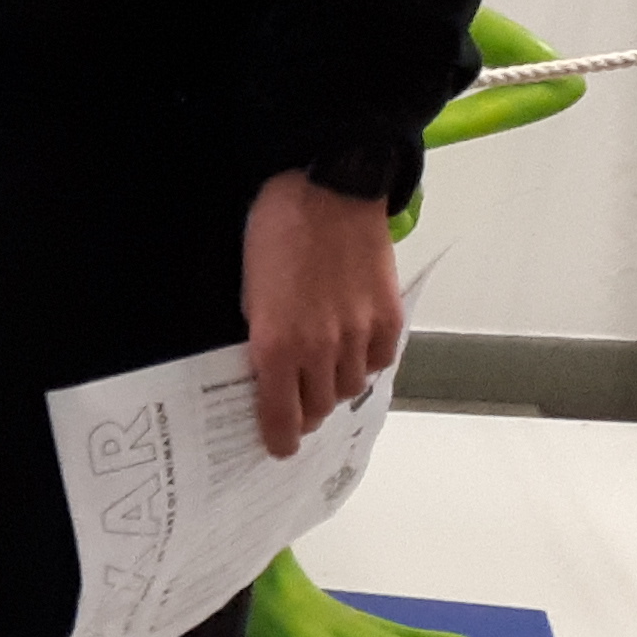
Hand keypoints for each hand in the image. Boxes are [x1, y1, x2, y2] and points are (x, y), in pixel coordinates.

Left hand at [243, 170, 404, 456]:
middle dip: (304, 411)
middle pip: (318, 408)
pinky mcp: (389, 317)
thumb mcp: (248, 288)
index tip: (278, 446)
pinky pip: (380, 362)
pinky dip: (366, 363)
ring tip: (322, 371)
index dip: (279, 438)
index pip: (281, 416)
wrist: (327, 190)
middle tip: (295, 403)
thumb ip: (261, 335)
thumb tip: (266, 370)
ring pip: (350, 388)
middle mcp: (321, 349)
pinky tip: (353, 348)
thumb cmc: (274, 232)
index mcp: (277, 344)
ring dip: (333, 387)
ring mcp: (359, 334)